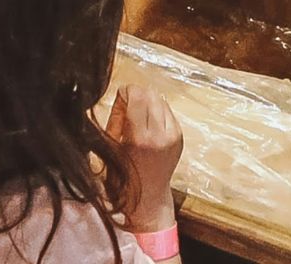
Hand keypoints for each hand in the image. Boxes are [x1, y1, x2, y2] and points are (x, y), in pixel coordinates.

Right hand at [104, 84, 181, 229]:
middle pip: (150, 94)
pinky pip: (168, 112)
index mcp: (141, 138)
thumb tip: (123, 96)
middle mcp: (161, 134)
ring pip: (161, 100)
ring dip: (147, 103)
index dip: (126, 92)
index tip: (119, 100)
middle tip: (126, 110)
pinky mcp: (180, 137)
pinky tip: (148, 126)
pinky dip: (157, 113)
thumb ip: (117, 119)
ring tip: (137, 119)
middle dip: (136, 96)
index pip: (137, 95)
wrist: (147, 198)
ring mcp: (174, 135)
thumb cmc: (122, 177)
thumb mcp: (111, 148)